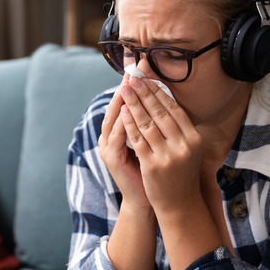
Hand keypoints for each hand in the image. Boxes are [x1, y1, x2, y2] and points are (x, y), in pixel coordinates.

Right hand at [98, 75, 150, 209]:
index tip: (141, 69)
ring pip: (114, 118)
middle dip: (126, 88)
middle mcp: (109, 137)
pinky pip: (117, 136)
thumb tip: (162, 100)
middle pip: (116, 107)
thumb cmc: (152, 171)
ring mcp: (107, 148)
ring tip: (130, 85)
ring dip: (122, 101)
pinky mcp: (111, 158)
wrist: (147, 200)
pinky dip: (123, 123)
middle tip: (133, 71)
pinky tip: (130, 111)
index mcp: (117, 132)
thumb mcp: (152, 143)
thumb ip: (150, 124)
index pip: (124, 104)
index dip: (132, 87)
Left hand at [119, 75, 203, 214]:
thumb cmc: (181, 173)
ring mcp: (168, 156)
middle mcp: (184, 145)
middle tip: (133, 78)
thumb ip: (178, 128)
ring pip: (147, 123)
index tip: (147, 78)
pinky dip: (129, 123)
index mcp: (194, 138)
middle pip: (160, 113)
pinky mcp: (152, 165)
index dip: (159, 92)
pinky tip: (123, 112)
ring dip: (134, 104)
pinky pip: (137, 139)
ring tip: (125, 89)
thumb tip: (163, 99)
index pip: (174, 109)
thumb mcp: (188, 149)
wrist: (179, 204)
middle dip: (145, 92)